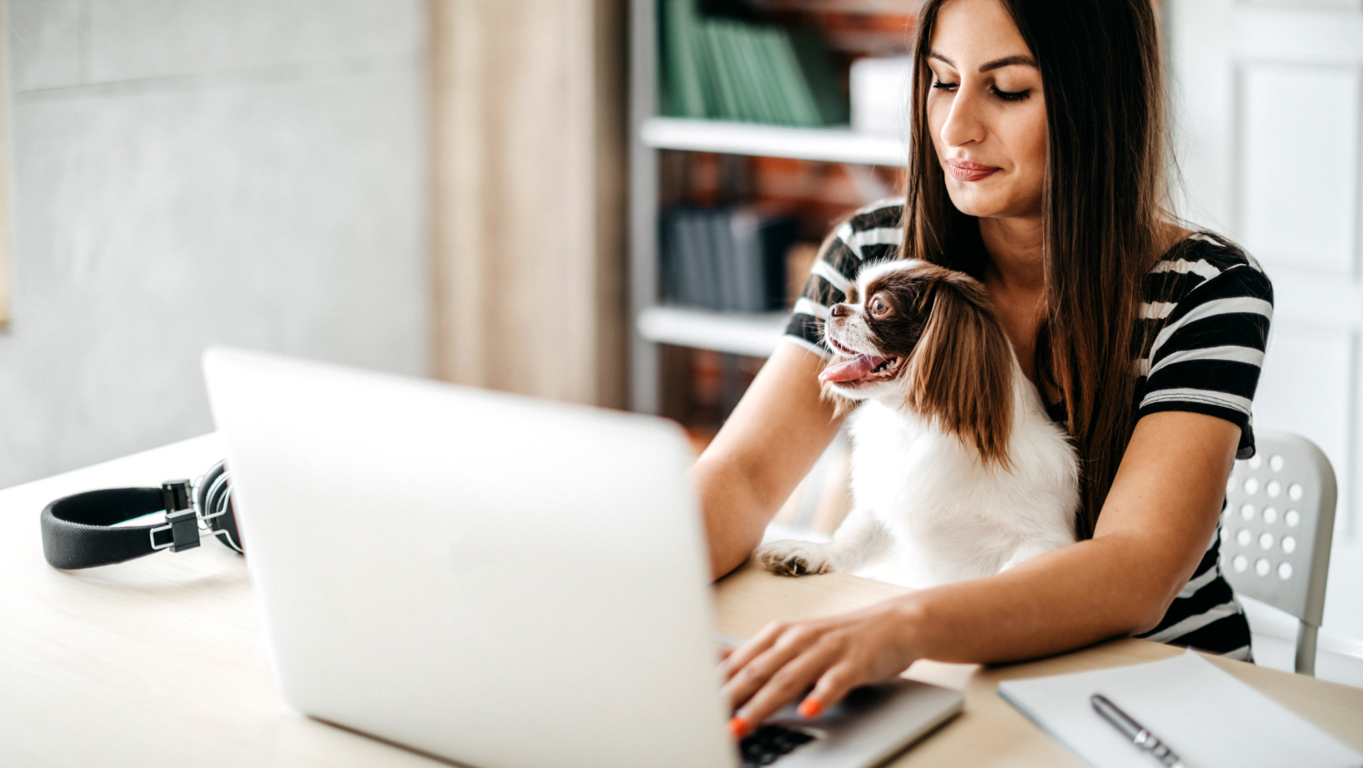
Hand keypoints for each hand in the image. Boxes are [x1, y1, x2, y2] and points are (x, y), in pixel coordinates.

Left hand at [720, 597, 923, 736]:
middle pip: (759, 671)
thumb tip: (718, 662)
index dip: (718, 686)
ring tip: (743, 724)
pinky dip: (820, 695)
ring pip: (789, 678)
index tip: (697, 707)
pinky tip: (809, 710)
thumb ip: (759, 655)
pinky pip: (835, 681)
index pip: (741, 662)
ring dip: (763, 703)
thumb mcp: (795, 642)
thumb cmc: (841, 638)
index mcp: (780, 635)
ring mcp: (827, 650)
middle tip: (710, 720)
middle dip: (732, 697)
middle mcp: (799, 639)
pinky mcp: (854, 662)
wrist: (895, 624)